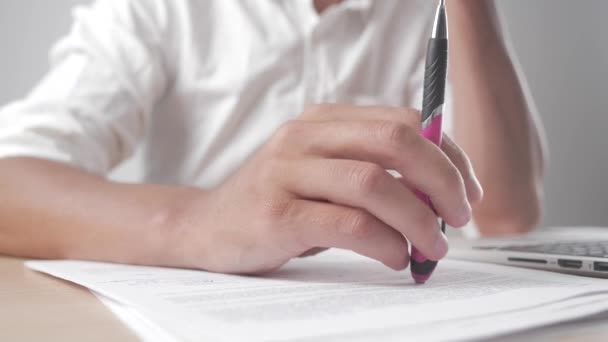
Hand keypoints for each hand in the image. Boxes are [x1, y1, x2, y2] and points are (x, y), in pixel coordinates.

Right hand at [172, 104, 482, 273]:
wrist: (205, 228)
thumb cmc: (278, 205)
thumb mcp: (325, 177)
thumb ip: (373, 172)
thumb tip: (442, 193)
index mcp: (323, 120)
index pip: (404, 121)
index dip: (448, 154)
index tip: (467, 191)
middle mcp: (305, 136)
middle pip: (396, 142)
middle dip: (442, 181)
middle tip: (459, 218)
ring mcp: (286, 171)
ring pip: (375, 183)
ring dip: (418, 219)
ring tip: (432, 247)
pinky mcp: (276, 213)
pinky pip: (348, 224)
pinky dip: (385, 243)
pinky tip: (396, 258)